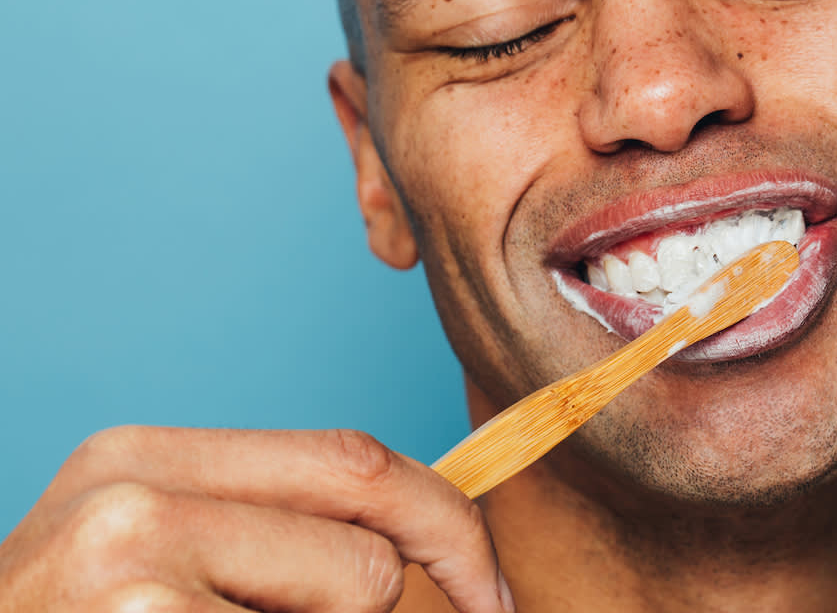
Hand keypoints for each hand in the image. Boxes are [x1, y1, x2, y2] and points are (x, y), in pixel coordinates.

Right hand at [0, 427, 514, 611]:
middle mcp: (134, 501)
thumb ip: (262, 535)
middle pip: (365, 544)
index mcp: (143, 458)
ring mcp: (130, 578)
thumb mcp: (143, 558)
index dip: (444, 521)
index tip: (486, 585)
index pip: (350, 462)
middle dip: (418, 598)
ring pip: (352, 607)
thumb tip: (411, 556)